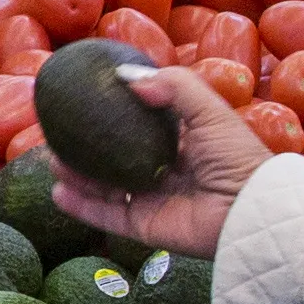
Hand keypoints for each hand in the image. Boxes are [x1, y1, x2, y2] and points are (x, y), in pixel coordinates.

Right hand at [38, 54, 272, 258]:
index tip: (81, 101)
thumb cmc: (236, 156)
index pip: (139, 126)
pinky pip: (107, 216)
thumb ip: (172, 86)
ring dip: (77, 175)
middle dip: (85, 148)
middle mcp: (163, 170)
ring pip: (105, 187)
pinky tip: (58, 191)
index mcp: (181, 142)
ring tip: (53, 160)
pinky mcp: (145, 226)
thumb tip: (125, 76)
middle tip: (57, 134)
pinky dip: (81, 206)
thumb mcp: (208, 109)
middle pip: (115, 158)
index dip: (111, 115)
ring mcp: (152, 200)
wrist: (249, 210)